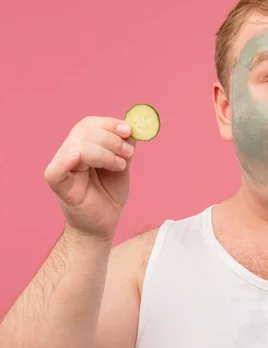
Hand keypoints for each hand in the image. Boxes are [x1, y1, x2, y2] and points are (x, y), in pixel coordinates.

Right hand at [44, 116, 136, 239]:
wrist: (103, 224)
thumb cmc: (109, 194)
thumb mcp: (122, 166)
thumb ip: (125, 147)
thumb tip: (132, 129)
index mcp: (83, 145)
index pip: (90, 124)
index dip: (109, 123)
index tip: (128, 130)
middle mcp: (70, 152)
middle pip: (85, 132)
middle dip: (112, 140)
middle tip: (128, 154)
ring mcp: (63, 168)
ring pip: (79, 147)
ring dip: (105, 153)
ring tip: (120, 166)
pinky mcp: (59, 186)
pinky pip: (56, 171)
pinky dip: (66, 161)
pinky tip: (77, 158)